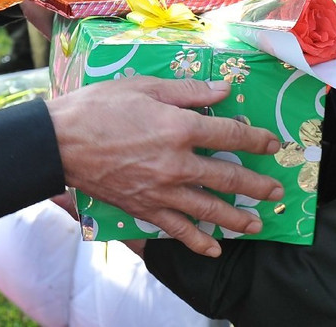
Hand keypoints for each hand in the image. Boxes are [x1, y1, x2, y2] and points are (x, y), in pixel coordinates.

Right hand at [47, 76, 282, 257]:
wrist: (60, 143)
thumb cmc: (98, 107)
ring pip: (210, 209)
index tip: (272, 145)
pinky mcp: (145, 209)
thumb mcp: (144, 86)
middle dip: (257, 185)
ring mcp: (162, 191)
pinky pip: (178, 230)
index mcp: (179, 127)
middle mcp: (177, 163)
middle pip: (229, 177)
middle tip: (275, 190)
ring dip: (238, 218)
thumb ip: (188, 90)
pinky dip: (198, 242)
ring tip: (257, 223)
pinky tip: (214, 249)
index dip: (256, 140)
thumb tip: (223, 90)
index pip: (230, 136)